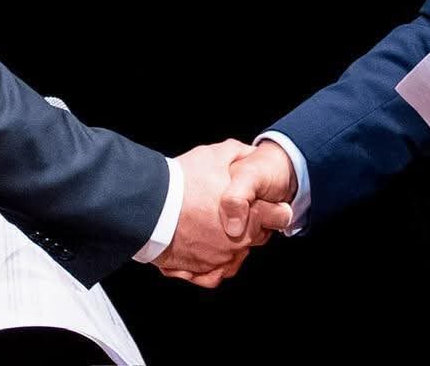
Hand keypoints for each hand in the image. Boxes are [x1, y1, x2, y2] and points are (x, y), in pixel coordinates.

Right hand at [154, 140, 292, 287]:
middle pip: (258, 237)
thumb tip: (251, 153)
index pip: (280, 216)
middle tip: (237, 212)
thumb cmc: (182, 182)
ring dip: (231, 244)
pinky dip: (213, 265)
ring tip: (215, 227)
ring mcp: (218, 259)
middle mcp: (238, 243)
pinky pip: (215, 274)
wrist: (150, 208)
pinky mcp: (199, 270)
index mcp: (250, 216)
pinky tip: (205, 248)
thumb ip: (239, 154)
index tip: (272, 205)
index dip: (276, 208)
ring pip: (236, 256)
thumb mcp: (215, 156)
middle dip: (252, 225)